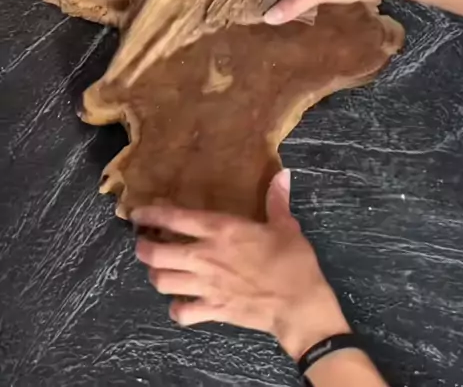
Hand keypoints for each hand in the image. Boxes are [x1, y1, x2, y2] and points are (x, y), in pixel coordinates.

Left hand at [132, 170, 349, 359]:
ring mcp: (206, 286)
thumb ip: (277, 200)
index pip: (176, 218)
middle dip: (143, 247)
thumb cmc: (293, 262)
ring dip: (156, 274)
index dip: (152, 214)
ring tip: (159, 269)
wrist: (300, 305)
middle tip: (144, 243)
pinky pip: (181, 313)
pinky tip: (181, 302)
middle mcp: (206, 257)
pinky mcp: (212, 310)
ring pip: (162, 281)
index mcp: (222, 230)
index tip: (138, 213)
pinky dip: (176, 308)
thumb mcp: (286, 226)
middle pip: (157, 253)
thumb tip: (282, 174)